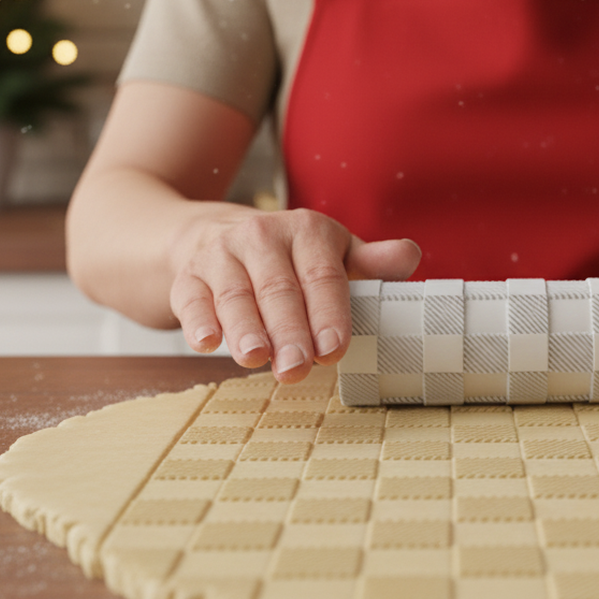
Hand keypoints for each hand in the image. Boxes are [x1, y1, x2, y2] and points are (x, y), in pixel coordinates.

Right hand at [169, 207, 420, 382]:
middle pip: (279, 289)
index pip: (322, 275)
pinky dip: (198, 320)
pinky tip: (207, 342)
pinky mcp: (189, 275)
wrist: (219, 235)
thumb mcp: (335, 253)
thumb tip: (410, 255)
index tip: (334, 347)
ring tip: (256, 359)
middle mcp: (263, 235)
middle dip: (289, 331)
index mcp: (308, 230)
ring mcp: (222, 254)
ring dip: (245, 329)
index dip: (329, 312)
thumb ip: (372, 262)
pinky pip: (191, 298)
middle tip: (297, 368)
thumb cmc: (293, 258)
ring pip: (236, 294)